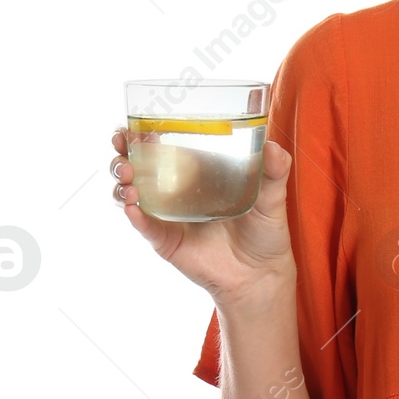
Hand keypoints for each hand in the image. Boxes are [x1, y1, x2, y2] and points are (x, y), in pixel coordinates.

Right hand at [110, 129, 297, 306]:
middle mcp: (176, 191)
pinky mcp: (165, 240)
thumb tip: (272, 146)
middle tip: (123, 145)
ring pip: (131, 194)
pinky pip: (144, 225)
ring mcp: (167, 216)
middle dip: (123, 154)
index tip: (133, 125)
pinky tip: (134, 207)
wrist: (260, 274)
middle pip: (136, 167)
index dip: (142, 134)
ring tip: (129, 178)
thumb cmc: (264, 232)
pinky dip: (135, 215)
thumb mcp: (272, 197)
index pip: (162, 147)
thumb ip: (275, 170)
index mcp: (197, 173)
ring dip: (123, 182)